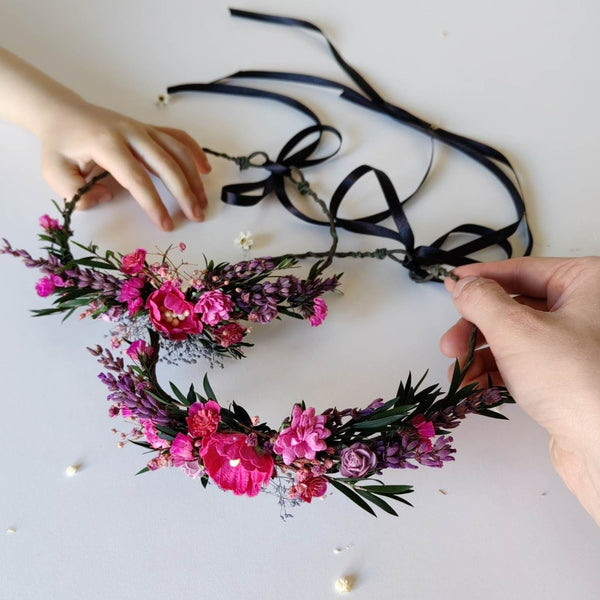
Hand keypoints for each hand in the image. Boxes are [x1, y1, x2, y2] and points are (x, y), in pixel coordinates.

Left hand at [38, 100, 210, 230]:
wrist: (63, 113)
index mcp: (107, 144)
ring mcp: (143, 128)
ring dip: (194, 177)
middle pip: (167, 164)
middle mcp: (130, 133)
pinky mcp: (150, 129)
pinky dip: (194, 152)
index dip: (154, 204)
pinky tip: (205, 169)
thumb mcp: (53, 173)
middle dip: (184, 193)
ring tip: (202, 202)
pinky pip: (178, 137)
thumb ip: (75, 193)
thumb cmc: (60, 146)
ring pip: (177, 151)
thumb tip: (105, 198)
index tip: (166, 225)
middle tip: (196, 217)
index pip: (137, 179)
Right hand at [440, 256, 599, 524]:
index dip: (480, 278)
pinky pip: (524, 362)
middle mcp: (587, 310)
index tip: (451, 283)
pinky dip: (496, 371)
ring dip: (481, 353)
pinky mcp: (570, 376)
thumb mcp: (516, 329)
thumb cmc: (576, 382)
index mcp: (588, 283)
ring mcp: (580, 345)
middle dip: (476, 327)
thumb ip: (481, 300)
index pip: (521, 270)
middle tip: (450, 345)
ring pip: (516, 337)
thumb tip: (462, 284)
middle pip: (515, 306)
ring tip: (460, 372)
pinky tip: (475, 385)